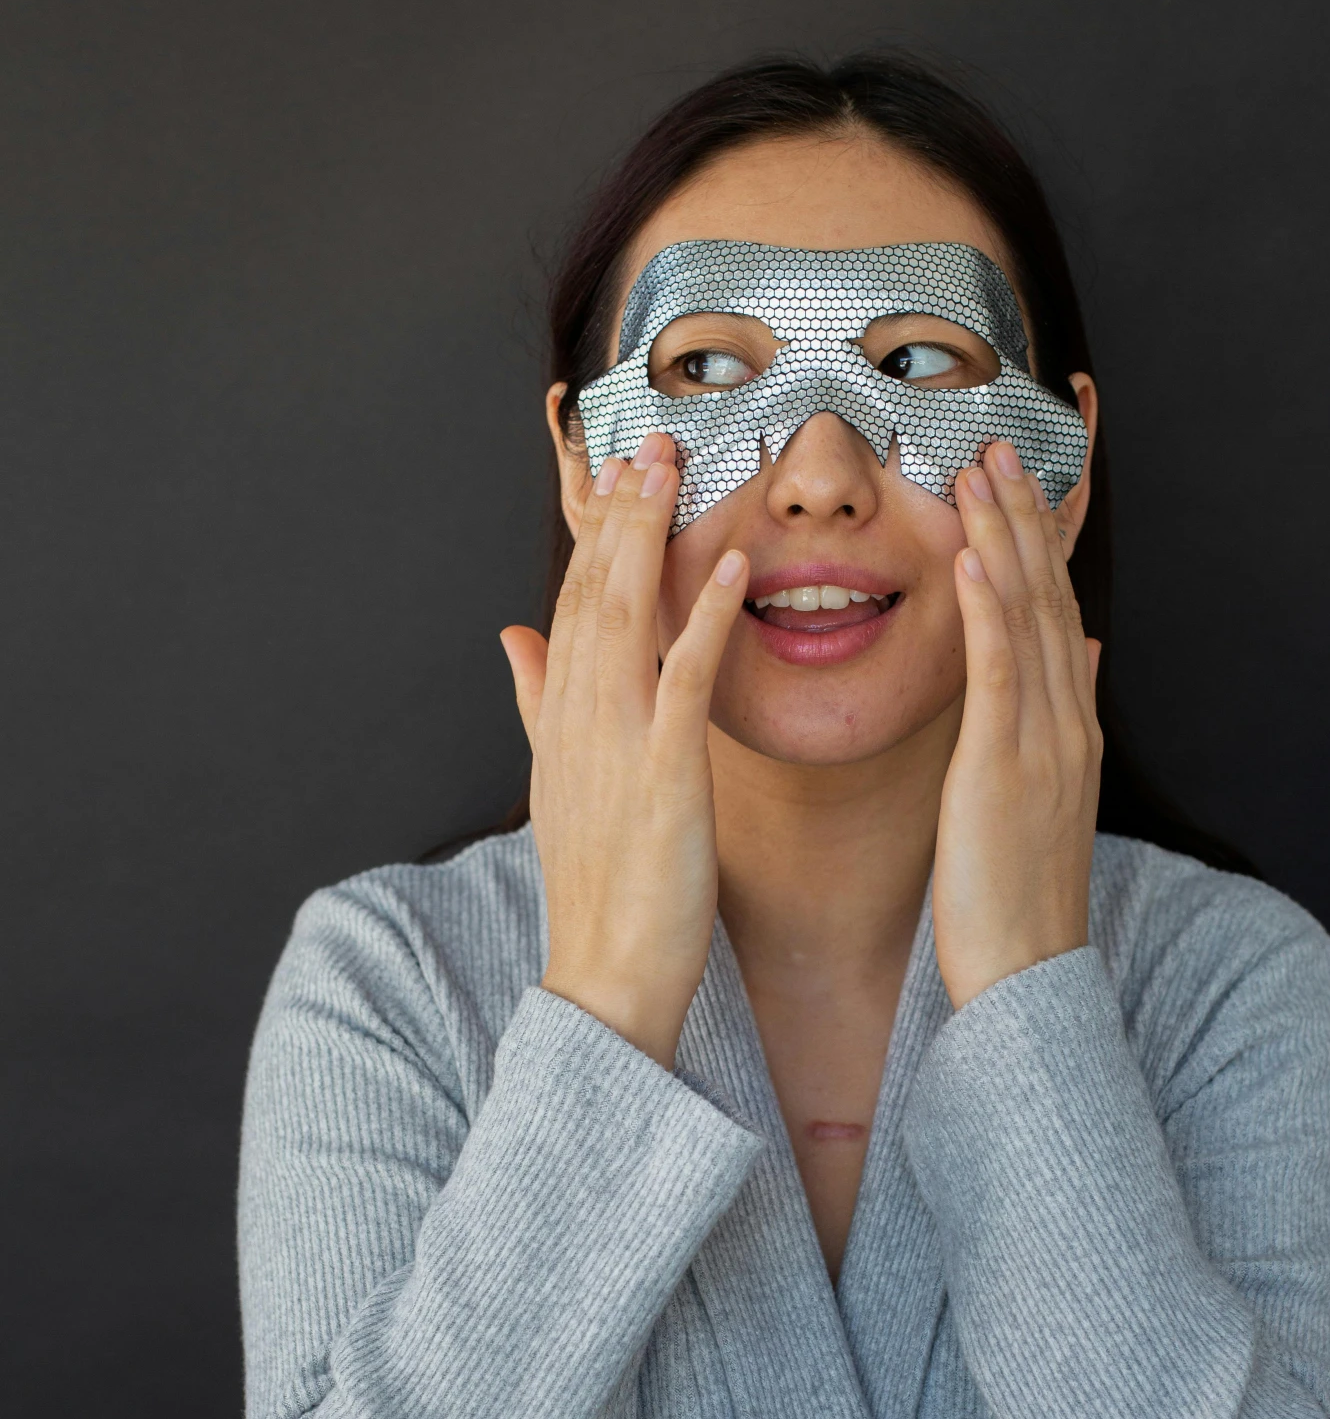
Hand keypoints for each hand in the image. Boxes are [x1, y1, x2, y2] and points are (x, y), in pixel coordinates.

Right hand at [500, 433, 749, 1067]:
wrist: (607, 978)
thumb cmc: (601, 892)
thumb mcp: (561, 785)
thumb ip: (538, 702)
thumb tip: (512, 636)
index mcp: (561, 720)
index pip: (572, 607)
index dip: (591, 536)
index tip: (609, 475)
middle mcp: (578, 718)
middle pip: (593, 594)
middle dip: (616, 513)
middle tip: (644, 441)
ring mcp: (616, 741)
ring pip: (626, 616)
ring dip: (648, 536)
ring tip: (672, 469)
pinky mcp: (663, 771)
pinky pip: (684, 676)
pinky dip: (703, 614)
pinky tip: (728, 563)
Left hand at [932, 439, 1102, 1008]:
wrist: (1025, 972)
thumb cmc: (1014, 896)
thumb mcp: (1045, 794)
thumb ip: (1060, 719)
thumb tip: (1081, 656)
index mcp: (1069, 728)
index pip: (1056, 613)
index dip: (1038, 542)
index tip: (1013, 482)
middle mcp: (1065, 723)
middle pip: (1048, 598)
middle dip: (1024, 518)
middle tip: (998, 443)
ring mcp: (1042, 744)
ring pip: (1028, 621)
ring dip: (1006, 541)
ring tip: (983, 473)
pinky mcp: (1004, 770)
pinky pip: (1000, 677)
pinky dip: (990, 615)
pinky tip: (972, 562)